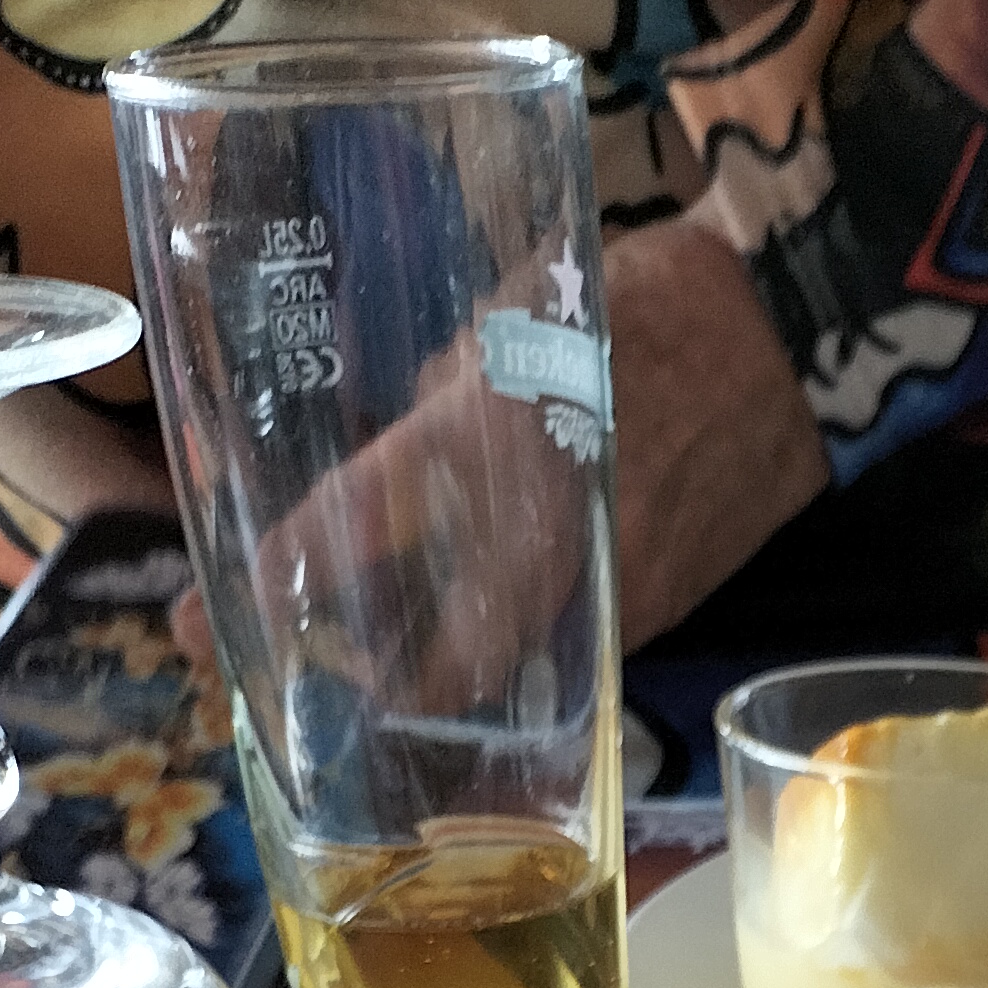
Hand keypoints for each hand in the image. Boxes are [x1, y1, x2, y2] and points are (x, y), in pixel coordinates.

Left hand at [170, 213, 828, 691]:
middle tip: (278, 686)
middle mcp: (534, 539)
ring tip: (359, 684)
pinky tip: (470, 653)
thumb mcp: (503, 322)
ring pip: (488, 680)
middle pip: (417, 666)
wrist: (784, 336)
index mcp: (481, 438)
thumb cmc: (636, 297)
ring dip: (421, 690)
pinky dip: (502, 668)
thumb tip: (380, 463)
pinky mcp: (646, 620)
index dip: (265, 591)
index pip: (346, 533)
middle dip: (341, 688)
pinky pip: (552, 663)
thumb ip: (435, 402)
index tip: (202, 625)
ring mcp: (599, 594)